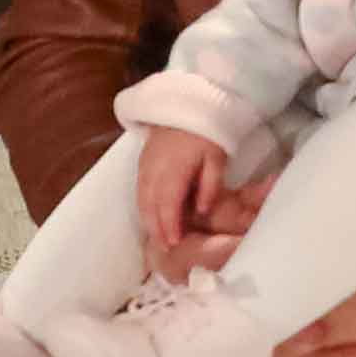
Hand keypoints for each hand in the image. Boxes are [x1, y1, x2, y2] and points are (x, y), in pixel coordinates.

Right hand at [133, 131, 250, 282]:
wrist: (185, 107)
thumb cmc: (206, 133)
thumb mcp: (216, 157)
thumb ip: (210, 185)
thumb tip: (202, 210)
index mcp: (173, 169)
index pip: (168, 204)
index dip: (170, 226)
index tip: (174, 244)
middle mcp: (153, 171)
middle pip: (150, 206)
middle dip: (157, 229)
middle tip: (165, 249)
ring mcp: (144, 167)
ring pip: (141, 201)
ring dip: (148, 221)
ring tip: (158, 239)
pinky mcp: (141, 164)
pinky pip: (139, 191)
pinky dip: (143, 208)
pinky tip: (151, 219)